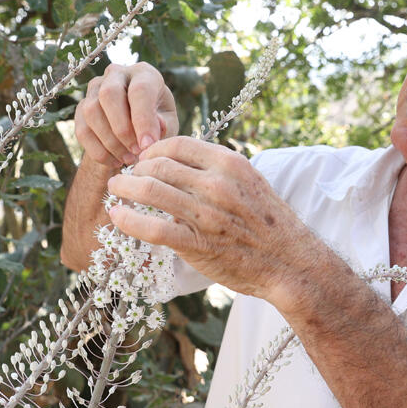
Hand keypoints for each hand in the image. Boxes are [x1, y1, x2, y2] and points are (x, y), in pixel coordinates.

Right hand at [75, 62, 178, 167]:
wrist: (136, 128)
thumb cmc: (157, 122)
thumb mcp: (168, 123)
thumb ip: (164, 125)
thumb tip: (156, 126)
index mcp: (144, 73)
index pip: (139, 90)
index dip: (143, 120)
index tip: (148, 145)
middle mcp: (116, 74)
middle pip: (109, 94)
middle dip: (122, 129)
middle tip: (136, 152)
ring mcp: (95, 88)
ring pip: (92, 111)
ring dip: (110, 141)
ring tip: (128, 159)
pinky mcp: (81, 107)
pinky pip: (82, 129)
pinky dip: (98, 151)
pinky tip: (115, 162)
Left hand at [105, 137, 324, 306]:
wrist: (290, 263)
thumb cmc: (270, 225)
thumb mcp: (250, 182)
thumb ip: (218, 170)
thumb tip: (184, 162)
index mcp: (230, 164)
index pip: (177, 144)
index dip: (153, 149)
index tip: (145, 159)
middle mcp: (216, 184)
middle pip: (158, 164)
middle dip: (135, 168)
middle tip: (127, 176)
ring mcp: (205, 214)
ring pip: (149, 190)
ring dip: (124, 188)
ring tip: (116, 190)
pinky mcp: (196, 244)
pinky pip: (151, 227)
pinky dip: (127, 220)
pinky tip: (117, 216)